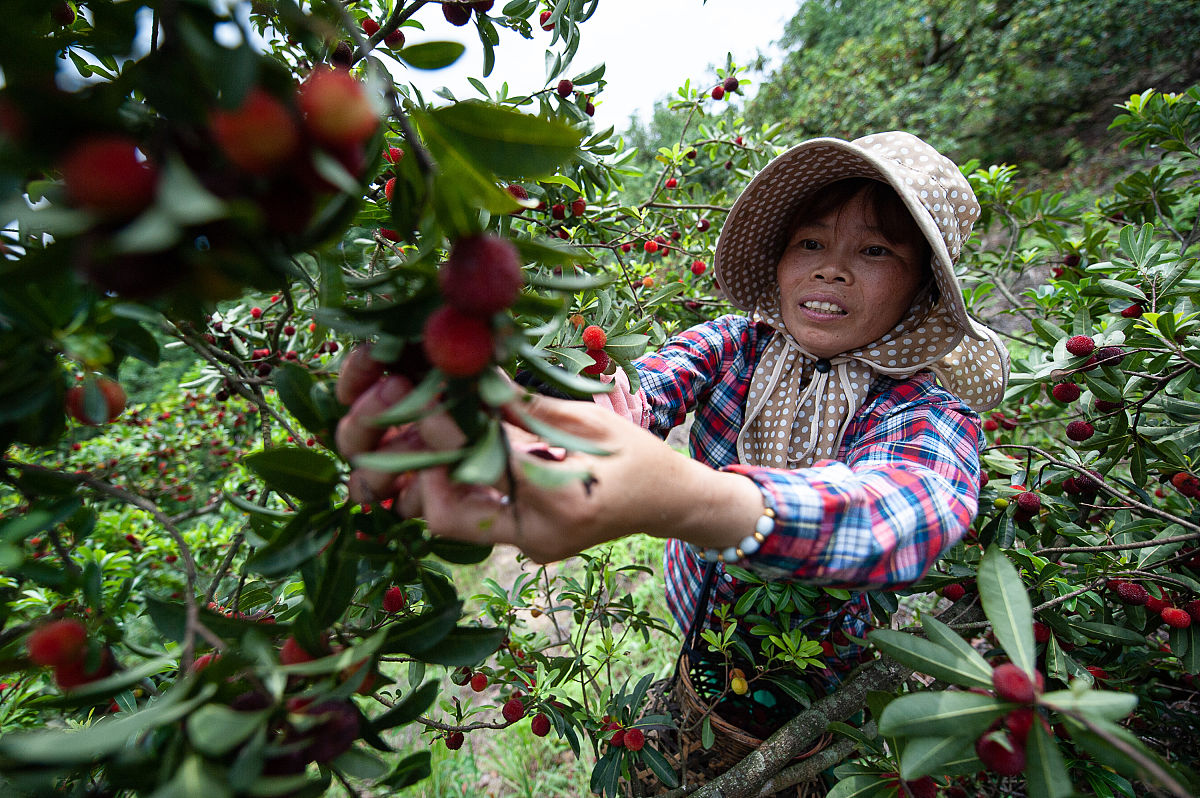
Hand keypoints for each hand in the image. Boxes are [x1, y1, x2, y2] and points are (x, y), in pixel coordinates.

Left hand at [335, 345, 761, 562]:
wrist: (668, 502)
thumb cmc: (638, 455)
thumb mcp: (586, 419)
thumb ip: (523, 404)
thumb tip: (468, 369)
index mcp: (561, 503)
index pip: (483, 463)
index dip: (445, 427)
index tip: (419, 389)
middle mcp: (535, 536)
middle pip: (446, 513)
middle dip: (417, 464)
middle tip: (402, 419)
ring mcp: (524, 546)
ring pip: (447, 520)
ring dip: (424, 477)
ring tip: (416, 431)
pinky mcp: (517, 542)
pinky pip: (467, 517)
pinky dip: (448, 483)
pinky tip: (441, 448)